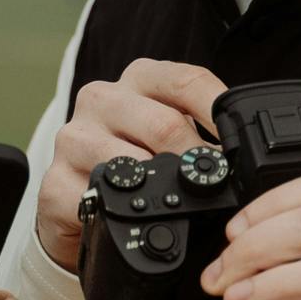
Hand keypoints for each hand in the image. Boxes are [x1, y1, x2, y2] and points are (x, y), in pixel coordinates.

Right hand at [36, 58, 228, 272]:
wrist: (77, 201)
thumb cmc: (135, 161)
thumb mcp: (170, 134)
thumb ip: (202, 132)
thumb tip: (245, 155)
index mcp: (138, 79)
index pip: (187, 80)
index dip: (220, 111)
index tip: (243, 143)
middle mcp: (102, 99)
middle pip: (165, 125)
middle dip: (198, 163)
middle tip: (218, 189)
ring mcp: (74, 138)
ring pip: (135, 163)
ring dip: (165, 191)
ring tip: (183, 206)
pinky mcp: (55, 182)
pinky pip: (100, 198)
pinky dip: (127, 215)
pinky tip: (140, 220)